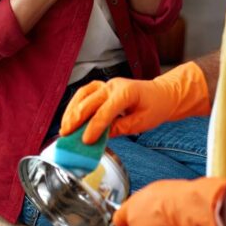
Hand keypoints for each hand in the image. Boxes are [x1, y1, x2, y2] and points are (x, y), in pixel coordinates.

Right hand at [60, 61, 210, 142]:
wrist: (161, 94)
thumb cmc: (155, 106)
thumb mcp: (143, 122)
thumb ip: (123, 128)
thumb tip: (104, 135)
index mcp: (126, 92)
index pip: (106, 111)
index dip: (94, 127)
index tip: (86, 141)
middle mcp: (113, 85)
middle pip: (90, 102)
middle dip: (77, 119)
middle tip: (67, 135)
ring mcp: (106, 84)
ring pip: (83, 95)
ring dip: (72, 111)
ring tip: (65, 128)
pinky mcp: (102, 88)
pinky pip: (84, 93)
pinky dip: (74, 105)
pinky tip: (69, 117)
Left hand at [113, 177, 225, 225]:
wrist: (190, 211)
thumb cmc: (177, 197)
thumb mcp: (156, 191)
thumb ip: (145, 203)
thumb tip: (149, 204)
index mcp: (132, 209)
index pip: (119, 220)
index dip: (126, 222)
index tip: (129, 223)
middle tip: (162, 221)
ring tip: (173, 225)